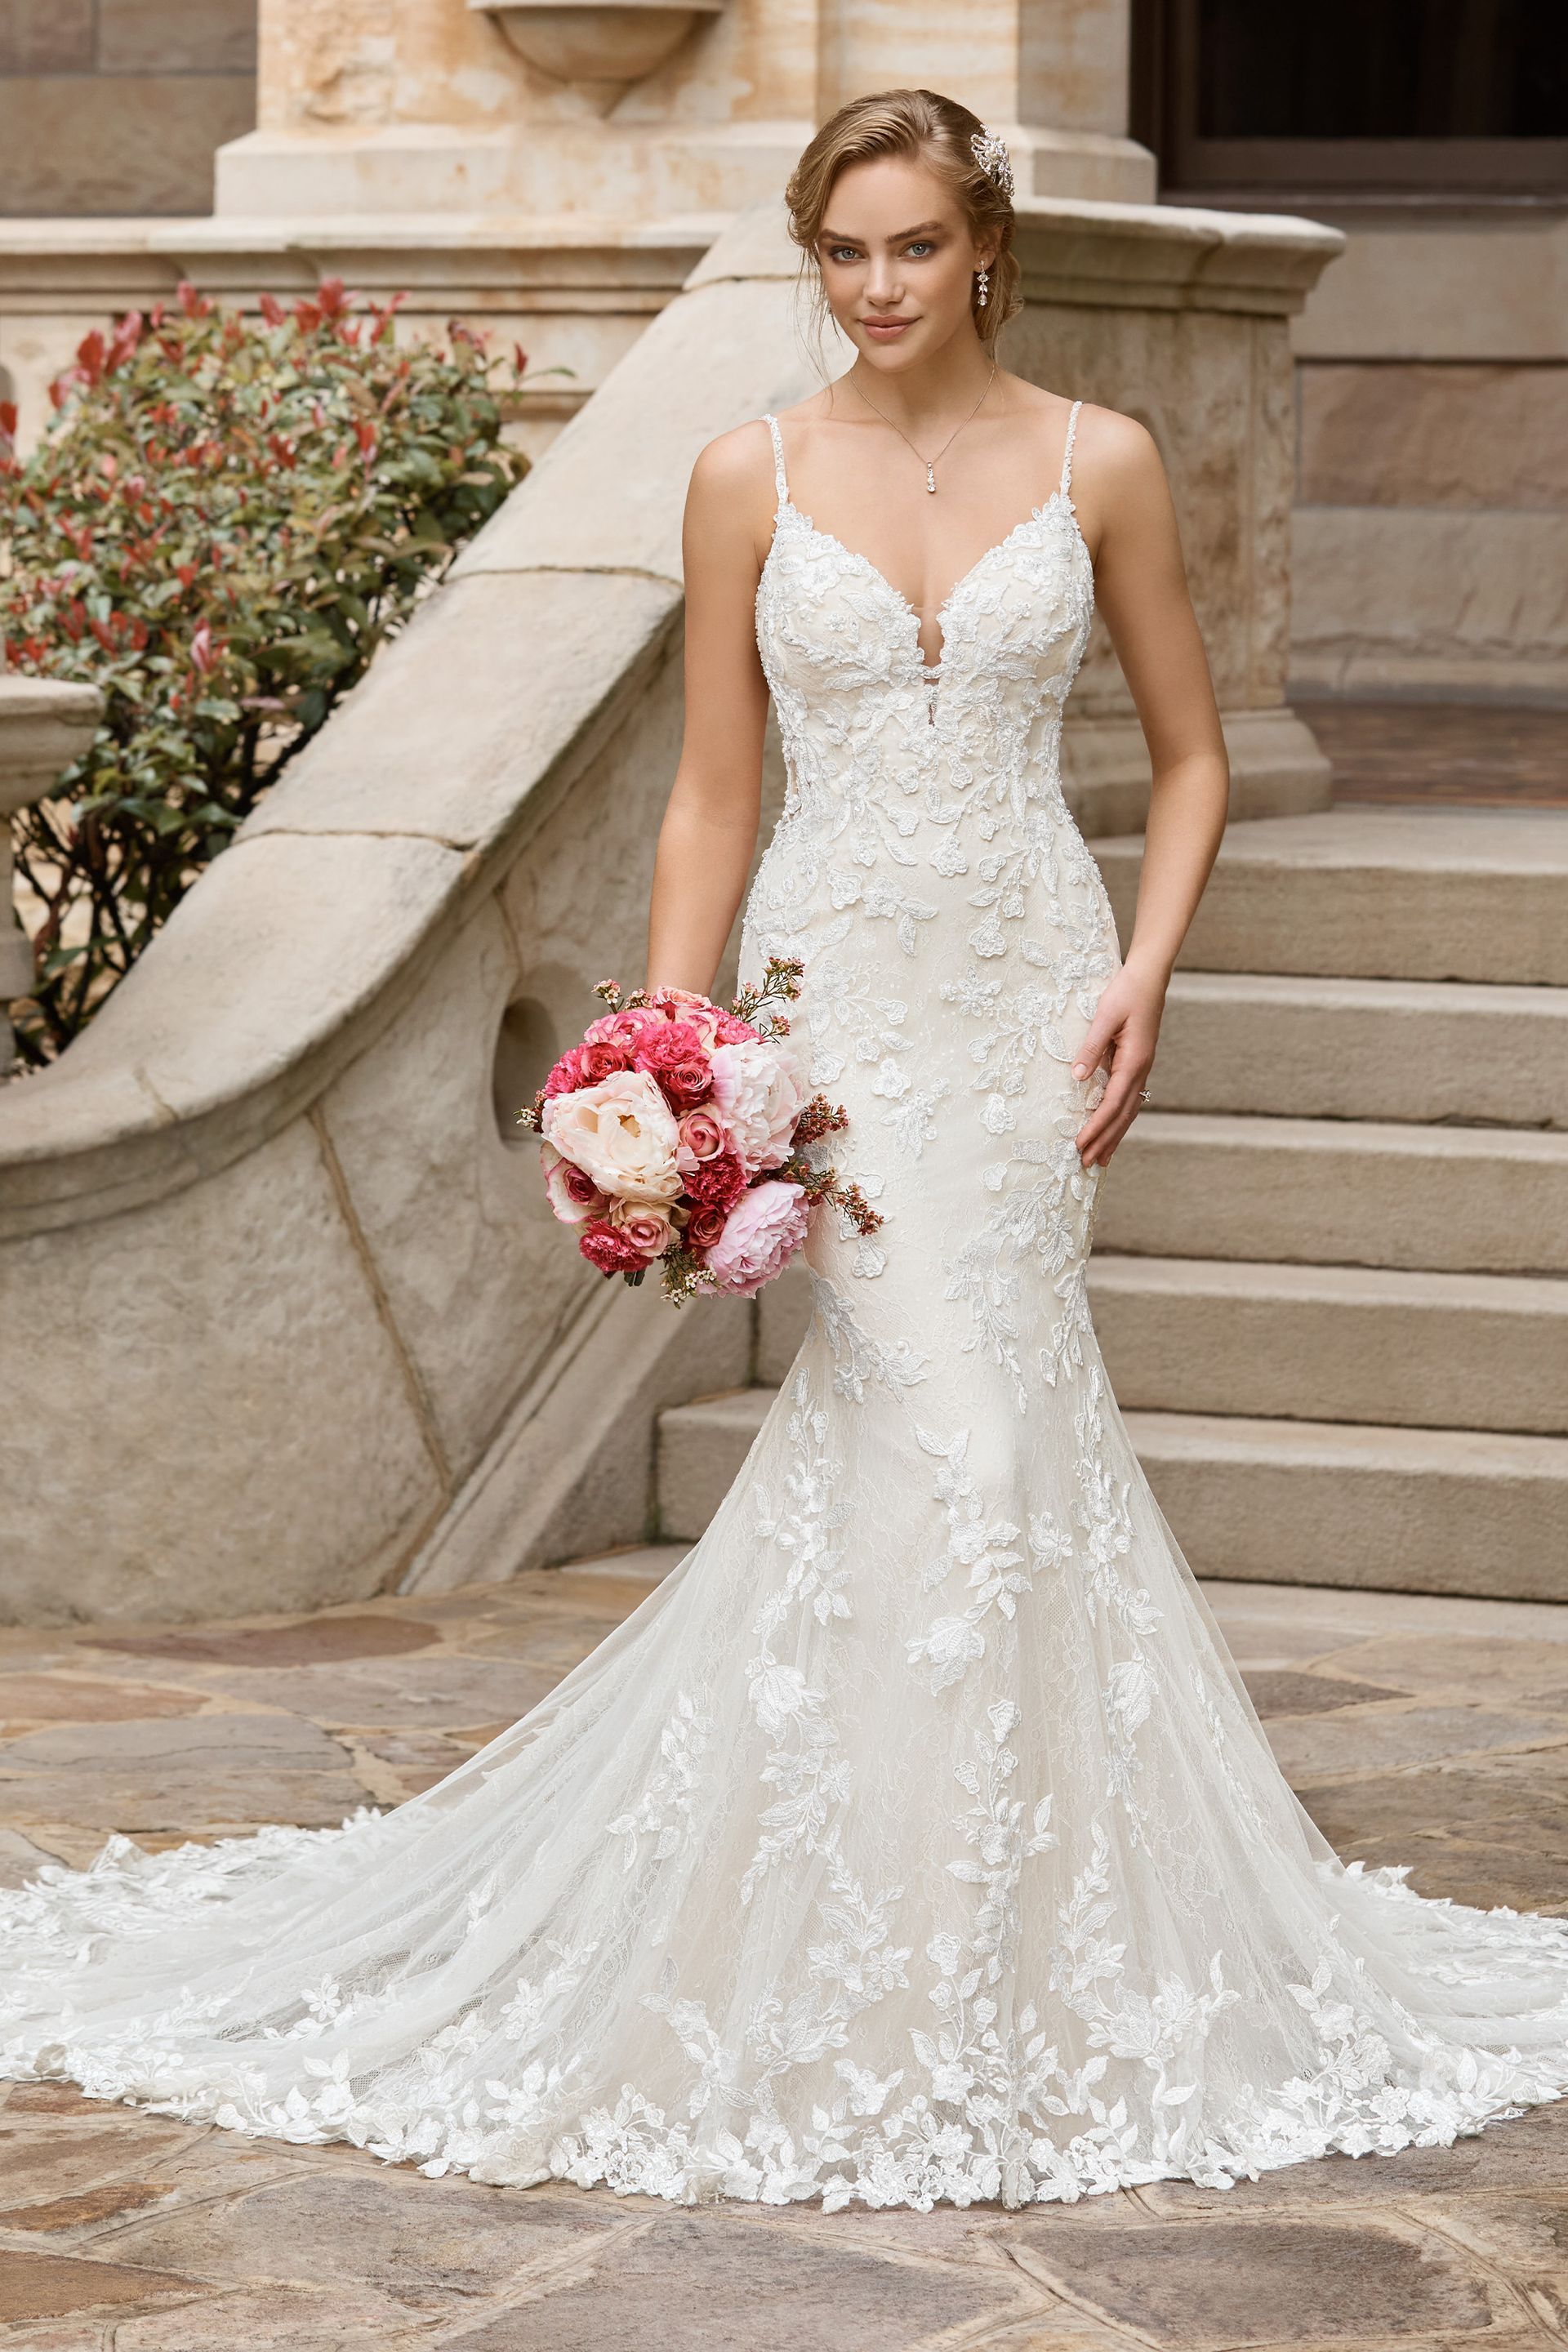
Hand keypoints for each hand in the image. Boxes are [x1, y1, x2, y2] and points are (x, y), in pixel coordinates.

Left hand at [1072, 961, 1165, 1167]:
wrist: (1148, 977)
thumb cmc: (1126, 992)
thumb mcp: (1105, 1016)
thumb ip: (1090, 1047)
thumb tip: (1077, 1077)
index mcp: (1133, 1062)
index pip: (1111, 1105)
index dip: (1096, 1128)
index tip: (1080, 1146)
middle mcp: (1140, 1070)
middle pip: (1122, 1115)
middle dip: (1105, 1141)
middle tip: (1088, 1165)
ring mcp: (1141, 1069)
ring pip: (1128, 1110)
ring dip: (1114, 1135)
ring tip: (1102, 1158)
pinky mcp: (1137, 1064)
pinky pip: (1129, 1099)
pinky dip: (1119, 1119)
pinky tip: (1112, 1128)